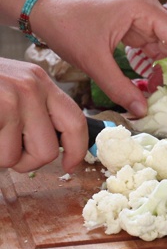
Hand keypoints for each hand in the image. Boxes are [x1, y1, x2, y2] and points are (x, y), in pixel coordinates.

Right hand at [0, 58, 86, 172]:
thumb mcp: (9, 88)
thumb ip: (33, 112)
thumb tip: (56, 147)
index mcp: (40, 82)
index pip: (75, 121)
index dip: (77, 150)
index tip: (70, 166)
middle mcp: (32, 87)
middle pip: (48, 151)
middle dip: (26, 163)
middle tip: (5, 151)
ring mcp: (12, 98)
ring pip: (15, 158)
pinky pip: (0, 154)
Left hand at [30, 0, 166, 116]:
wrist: (43, 9)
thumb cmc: (66, 26)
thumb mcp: (94, 61)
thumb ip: (120, 87)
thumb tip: (142, 111)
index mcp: (143, 7)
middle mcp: (149, 7)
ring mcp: (143, 15)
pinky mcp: (136, 24)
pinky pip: (155, 47)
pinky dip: (157, 67)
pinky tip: (153, 86)